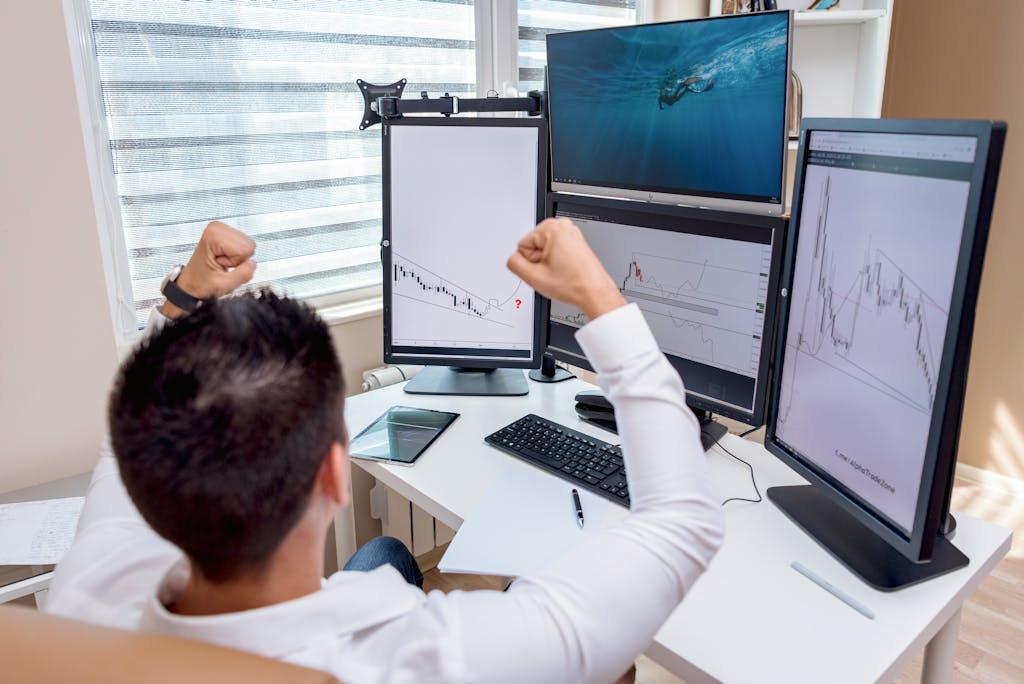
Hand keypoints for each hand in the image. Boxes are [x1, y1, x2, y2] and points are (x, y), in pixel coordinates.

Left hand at [161, 221, 256, 318]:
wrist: (192, 282)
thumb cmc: (201, 282)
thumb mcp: (223, 284)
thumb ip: (242, 275)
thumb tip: (253, 264)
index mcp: (213, 235)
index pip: (246, 248)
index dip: (237, 262)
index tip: (221, 264)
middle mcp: (216, 228)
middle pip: (248, 244)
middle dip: (238, 259)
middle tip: (221, 264)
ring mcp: (221, 229)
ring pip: (248, 244)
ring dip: (237, 257)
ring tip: (221, 261)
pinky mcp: (226, 233)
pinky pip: (245, 245)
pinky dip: (236, 255)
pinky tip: (223, 258)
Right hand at [507, 218, 625, 320]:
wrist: (594, 292)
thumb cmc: (573, 284)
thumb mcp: (533, 277)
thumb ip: (513, 263)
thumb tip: (512, 258)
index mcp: (552, 228)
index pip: (523, 245)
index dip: (530, 262)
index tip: (544, 270)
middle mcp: (563, 226)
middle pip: (533, 245)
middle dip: (539, 261)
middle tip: (553, 272)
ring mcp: (571, 232)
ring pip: (543, 249)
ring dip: (547, 262)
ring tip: (561, 271)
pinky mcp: (575, 240)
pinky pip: (554, 250)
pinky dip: (556, 261)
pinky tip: (565, 269)